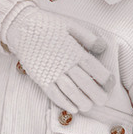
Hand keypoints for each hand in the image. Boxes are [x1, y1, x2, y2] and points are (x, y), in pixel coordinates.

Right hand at [0, 0, 110, 114]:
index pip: (94, 67)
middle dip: (96, 94)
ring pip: (70, 91)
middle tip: (103, 101)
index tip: (110, 84)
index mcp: (74, 50)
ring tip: (89, 106)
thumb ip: (88, 37)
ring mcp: (52, 72)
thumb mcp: (71, 25)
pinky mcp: (41, 78)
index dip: (105, 78)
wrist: (22, 26)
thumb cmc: (48, 25)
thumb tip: (103, 48)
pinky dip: (64, 102)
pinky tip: (72, 108)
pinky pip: (53, 94)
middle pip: (84, 83)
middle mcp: (64, 63)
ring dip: (81, 101)